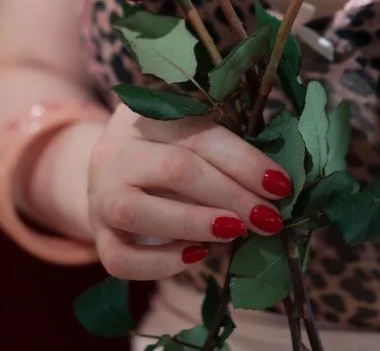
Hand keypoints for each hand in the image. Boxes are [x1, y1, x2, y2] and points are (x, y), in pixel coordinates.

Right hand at [87, 103, 293, 279]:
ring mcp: (99, 195)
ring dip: (195, 223)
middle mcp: (116, 151)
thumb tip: (278, 186)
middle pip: (173, 169)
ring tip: (236, 232)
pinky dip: (161, 264)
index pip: (200, 134)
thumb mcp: (192, 141)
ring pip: (136, 211)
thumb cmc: (170, 156)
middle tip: (268, 218)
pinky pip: (121, 259)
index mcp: (145, 115)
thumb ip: (227, 154)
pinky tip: (197, 256)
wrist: (113, 179)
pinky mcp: (98, 237)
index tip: (281, 186)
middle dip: (230, 196)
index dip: (244, 161)